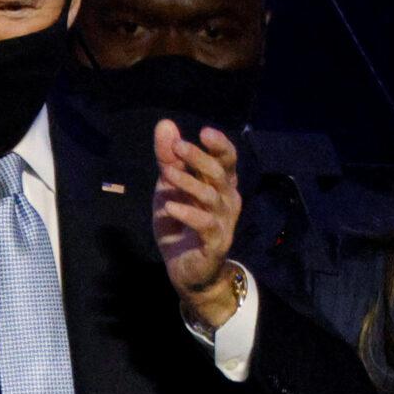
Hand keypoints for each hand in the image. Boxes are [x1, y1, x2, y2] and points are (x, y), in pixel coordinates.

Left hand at [152, 119, 242, 328]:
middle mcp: (227, 200)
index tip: (204, 132)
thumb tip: (165, 124)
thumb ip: (168, 158)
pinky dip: (188, 214)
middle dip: (199, 158)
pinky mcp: (215, 243)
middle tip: (178, 147)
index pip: (227, 159)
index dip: (219, 145)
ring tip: (166, 175)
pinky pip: (206, 225)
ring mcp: (223, 222)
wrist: (185, 269)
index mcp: (219, 184)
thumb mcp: (168, 188)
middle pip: (219, 174)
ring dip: (188, 183)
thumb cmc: (180, 223)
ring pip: (211, 197)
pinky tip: (170, 207)